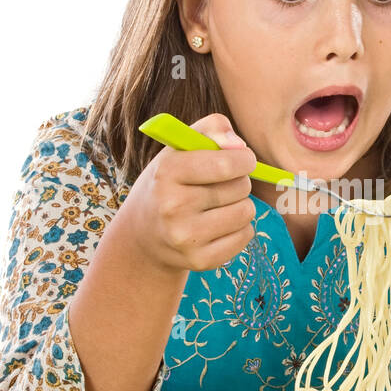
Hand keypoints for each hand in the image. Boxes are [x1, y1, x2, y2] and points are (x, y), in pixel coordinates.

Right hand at [125, 112, 258, 272]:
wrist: (143, 235)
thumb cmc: (170, 183)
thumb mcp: (179, 148)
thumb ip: (211, 129)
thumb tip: (239, 145)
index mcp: (167, 172)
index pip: (226, 163)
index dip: (244, 159)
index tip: (243, 159)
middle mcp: (173, 206)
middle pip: (241, 187)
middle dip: (239, 182)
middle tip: (220, 185)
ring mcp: (186, 237)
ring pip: (246, 212)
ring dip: (241, 205)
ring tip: (219, 206)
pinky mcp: (200, 260)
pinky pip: (245, 236)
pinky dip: (240, 228)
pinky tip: (219, 226)